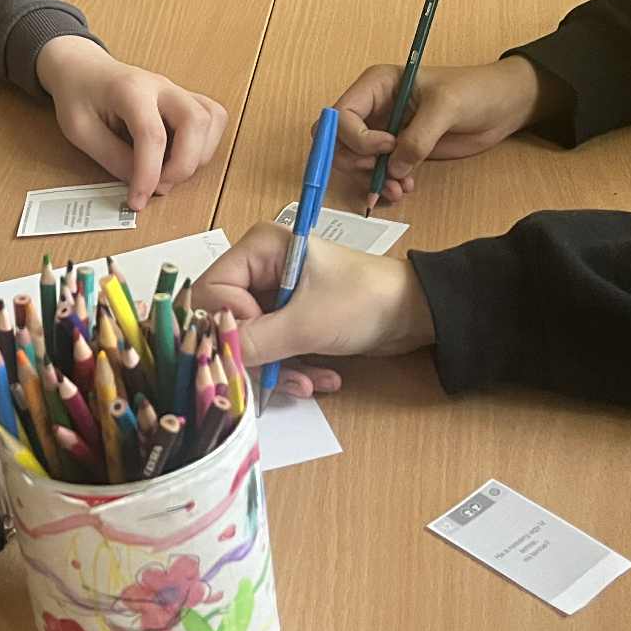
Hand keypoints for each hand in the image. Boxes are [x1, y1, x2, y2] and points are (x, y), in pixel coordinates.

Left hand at [36, 37, 228, 210]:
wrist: (83, 68)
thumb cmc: (79, 94)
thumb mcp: (80, 130)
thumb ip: (112, 157)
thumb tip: (141, 183)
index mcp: (129, 89)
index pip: (152, 134)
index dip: (149, 174)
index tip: (137, 200)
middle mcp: (160, 86)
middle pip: (195, 121)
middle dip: (183, 165)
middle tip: (158, 186)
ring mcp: (176, 90)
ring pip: (211, 119)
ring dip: (197, 155)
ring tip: (167, 170)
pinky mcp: (185, 99)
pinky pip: (212, 118)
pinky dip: (204, 143)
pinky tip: (180, 155)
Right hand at [192, 223, 434, 394]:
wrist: (418, 313)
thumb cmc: (364, 302)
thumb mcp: (307, 324)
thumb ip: (256, 342)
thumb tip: (213, 356)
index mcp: (258, 249)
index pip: (212, 291)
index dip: (227, 324)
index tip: (258, 346)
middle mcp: (260, 267)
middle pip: (229, 320)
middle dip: (255, 355)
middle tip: (282, 376)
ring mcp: (276, 294)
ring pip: (251, 341)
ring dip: (279, 369)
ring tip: (311, 382)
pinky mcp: (291, 318)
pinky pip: (273, 349)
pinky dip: (293, 368)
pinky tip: (322, 379)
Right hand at [334, 55, 555, 205]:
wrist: (503, 106)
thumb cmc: (476, 91)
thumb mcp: (446, 107)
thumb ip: (418, 137)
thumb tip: (393, 168)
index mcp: (376, 85)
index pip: (341, 114)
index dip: (355, 136)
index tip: (387, 146)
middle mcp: (374, 108)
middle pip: (339, 140)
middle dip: (355, 162)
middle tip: (382, 174)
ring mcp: (384, 131)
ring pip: (354, 161)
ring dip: (370, 179)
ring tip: (399, 188)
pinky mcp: (398, 152)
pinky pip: (376, 173)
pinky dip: (384, 185)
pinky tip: (405, 187)